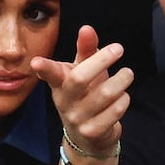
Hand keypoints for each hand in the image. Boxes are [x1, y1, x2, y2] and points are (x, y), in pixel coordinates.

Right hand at [31, 25, 133, 154]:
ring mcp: (78, 119)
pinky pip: (115, 111)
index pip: (50, 74)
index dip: (44, 67)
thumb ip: (86, 49)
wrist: (87, 135)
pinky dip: (124, 99)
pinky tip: (123, 96)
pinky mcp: (93, 132)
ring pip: (104, 94)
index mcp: (59, 84)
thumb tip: (87, 28)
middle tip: (118, 48)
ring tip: (128, 74)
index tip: (36, 62)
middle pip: (79, 78)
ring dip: (121, 80)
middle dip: (101, 60)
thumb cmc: (85, 94)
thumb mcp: (83, 70)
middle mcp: (65, 101)